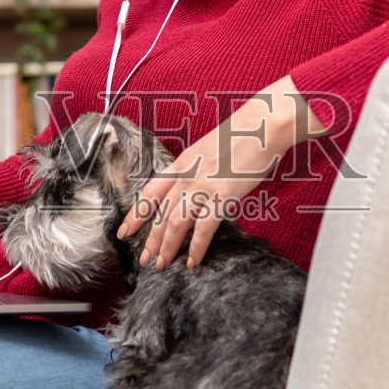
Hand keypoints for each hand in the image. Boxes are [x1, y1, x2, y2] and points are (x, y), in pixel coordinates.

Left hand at [115, 75, 323, 271]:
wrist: (264, 123)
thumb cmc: (244, 134)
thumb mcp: (210, 149)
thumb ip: (199, 168)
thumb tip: (196, 187)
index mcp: (183, 162)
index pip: (150, 193)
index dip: (136, 214)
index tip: (124, 230)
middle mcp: (187, 175)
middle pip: (160, 213)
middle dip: (150, 239)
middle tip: (144, 259)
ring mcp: (203, 185)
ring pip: (175, 223)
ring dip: (167, 247)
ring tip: (162, 265)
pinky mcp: (222, 195)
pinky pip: (204, 228)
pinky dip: (196, 248)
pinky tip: (191, 262)